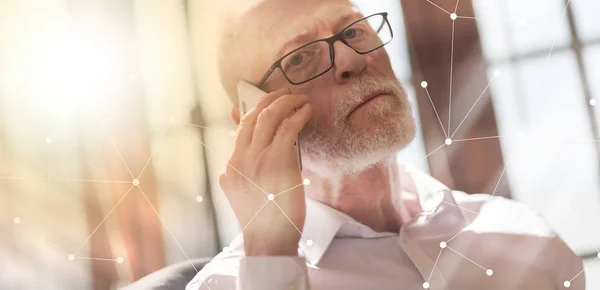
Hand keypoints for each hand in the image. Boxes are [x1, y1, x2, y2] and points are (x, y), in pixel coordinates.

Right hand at [219, 88, 310, 255]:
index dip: (256, 107)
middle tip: (287, 93)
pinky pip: (288, 128)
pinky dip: (299, 115)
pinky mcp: (278, 161)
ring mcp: (257, 159)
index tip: (269, 99)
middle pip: (254, 116)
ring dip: (287, 102)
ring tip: (300, 99)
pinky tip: (307, 112)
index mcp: (231, 165)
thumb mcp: (242, 190)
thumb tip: (242, 145)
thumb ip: (241, 165)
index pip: (242, 126)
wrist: (269, 239)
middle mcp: (240, 158)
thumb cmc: (262, 217)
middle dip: (271, 98)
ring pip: (270, 116)